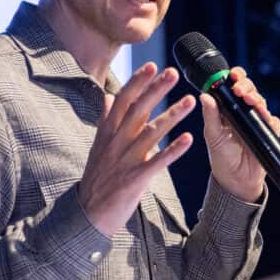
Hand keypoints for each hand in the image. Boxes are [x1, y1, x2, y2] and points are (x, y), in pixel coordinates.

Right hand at [76, 63, 195, 236]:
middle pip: (137, 110)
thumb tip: (107, 97)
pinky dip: (173, 149)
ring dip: (171, 115)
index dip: (137, 82)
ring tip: (190, 100)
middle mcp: (116, 143)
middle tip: (173, 72)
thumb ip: (105, 120)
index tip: (152, 64)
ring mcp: (125, 160)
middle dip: (155, 90)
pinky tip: (189, 139)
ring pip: (150, 132)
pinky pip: (157, 161)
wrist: (88, 214)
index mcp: (108, 133)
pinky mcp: (135, 179)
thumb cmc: (97, 179)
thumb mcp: (97, 146)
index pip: (122, 100)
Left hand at [201, 66, 279, 201]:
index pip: (232, 87)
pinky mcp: (268, 132)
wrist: (236, 180)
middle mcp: (243, 112)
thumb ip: (210, 115)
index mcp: (228, 109)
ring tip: (251, 100)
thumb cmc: (222, 157)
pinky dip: (269, 118)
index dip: (234, 78)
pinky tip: (264, 117)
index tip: (232, 75)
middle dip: (246, 85)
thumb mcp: (212, 135)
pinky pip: (272, 121)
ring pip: (261, 102)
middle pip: (249, 90)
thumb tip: (204, 96)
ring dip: (257, 98)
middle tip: (240, 90)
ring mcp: (257, 121)